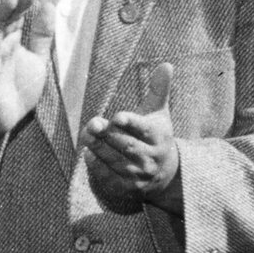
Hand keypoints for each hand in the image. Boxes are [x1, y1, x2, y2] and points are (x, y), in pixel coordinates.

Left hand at [84, 64, 180, 212]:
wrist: (166, 174)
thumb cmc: (156, 136)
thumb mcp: (160, 113)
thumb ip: (159, 89)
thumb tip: (166, 64)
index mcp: (159, 136)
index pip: (144, 129)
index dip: (130, 123)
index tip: (116, 117)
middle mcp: (151, 157)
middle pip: (127, 145)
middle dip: (107, 135)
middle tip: (92, 124)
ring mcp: (140, 174)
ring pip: (117, 161)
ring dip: (99, 149)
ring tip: (87, 137)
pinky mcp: (130, 187)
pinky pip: (111, 178)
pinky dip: (98, 167)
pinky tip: (89, 155)